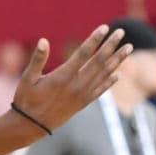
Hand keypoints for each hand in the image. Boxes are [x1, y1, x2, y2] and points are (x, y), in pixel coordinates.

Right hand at [11, 26, 131, 132]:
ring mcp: (82, 95)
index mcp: (63, 76)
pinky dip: (110, 81)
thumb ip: (37, 59)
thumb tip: (43, 40)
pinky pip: (100, 90)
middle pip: (99, 61)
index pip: (83, 53)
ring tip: (129, 48)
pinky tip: (118, 74)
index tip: (105, 27)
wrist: (31, 127)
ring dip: (117, 60)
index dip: (95, 40)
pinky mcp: (83, 103)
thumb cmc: (26, 100)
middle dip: (111, 45)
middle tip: (121, 31)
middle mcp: (76, 85)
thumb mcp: (27, 78)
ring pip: (104, 74)